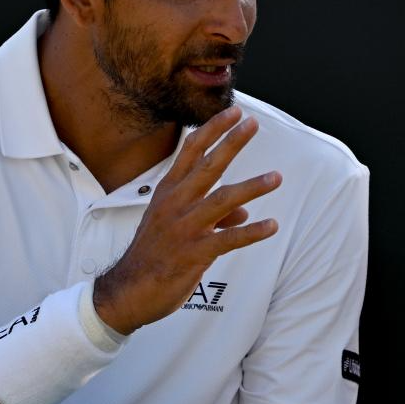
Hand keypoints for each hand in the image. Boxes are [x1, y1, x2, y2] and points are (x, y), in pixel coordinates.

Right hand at [93, 106, 280, 334]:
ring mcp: (184, 228)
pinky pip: (228, 240)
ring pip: (222, 200)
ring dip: (251, 187)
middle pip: (208, 166)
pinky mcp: (194, 254)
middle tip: (253, 124)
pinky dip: (251, 232)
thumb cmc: (154, 254)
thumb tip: (243, 212)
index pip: (191, 151)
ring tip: (276, 177)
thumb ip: (212, 214)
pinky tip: (270, 225)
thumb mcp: (177, 225)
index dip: (213, 130)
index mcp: (168, 192)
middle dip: (232, 143)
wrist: (128, 291)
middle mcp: (175, 204)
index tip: (234, 112)